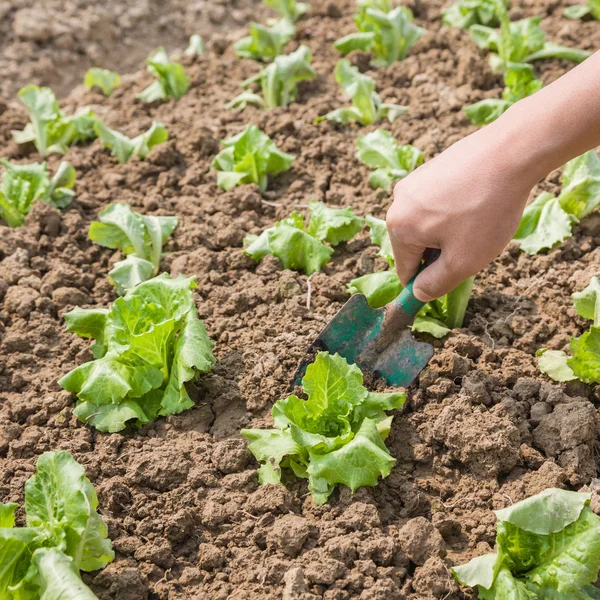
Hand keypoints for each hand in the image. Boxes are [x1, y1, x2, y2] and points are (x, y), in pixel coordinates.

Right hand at [386, 122, 541, 301]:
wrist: (511, 151)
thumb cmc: (486, 211)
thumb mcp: (463, 261)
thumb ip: (436, 284)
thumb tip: (418, 293)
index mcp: (398, 228)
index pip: (405, 270)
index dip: (427, 281)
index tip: (453, 278)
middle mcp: (397, 202)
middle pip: (414, 245)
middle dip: (439, 253)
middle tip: (472, 246)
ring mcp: (414, 181)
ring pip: (425, 223)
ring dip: (446, 231)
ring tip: (477, 222)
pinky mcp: (431, 167)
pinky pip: (435, 201)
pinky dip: (451, 209)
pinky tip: (476, 202)